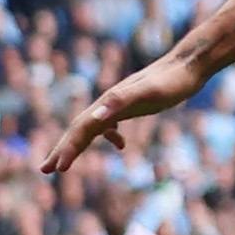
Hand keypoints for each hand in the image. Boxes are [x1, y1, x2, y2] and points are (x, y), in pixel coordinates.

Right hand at [34, 52, 204, 177]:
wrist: (190, 64)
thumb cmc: (172, 80)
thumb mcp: (150, 92)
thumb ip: (121, 101)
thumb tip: (95, 116)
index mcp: (109, 102)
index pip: (81, 128)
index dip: (68, 148)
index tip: (57, 170)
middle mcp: (109, 102)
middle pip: (79, 128)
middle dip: (62, 149)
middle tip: (44, 170)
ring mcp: (121, 103)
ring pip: (92, 127)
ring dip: (78, 145)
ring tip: (66, 164)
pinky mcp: (134, 104)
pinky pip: (113, 122)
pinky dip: (110, 135)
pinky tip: (121, 144)